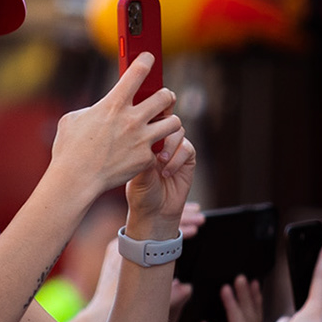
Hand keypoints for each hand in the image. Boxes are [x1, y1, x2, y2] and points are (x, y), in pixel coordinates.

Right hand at [47, 59, 186, 216]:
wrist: (76, 179)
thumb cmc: (70, 149)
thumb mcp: (74, 119)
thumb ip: (93, 109)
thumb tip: (100, 109)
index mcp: (114, 104)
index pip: (138, 72)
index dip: (146, 60)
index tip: (149, 58)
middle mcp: (132, 119)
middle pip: (165, 97)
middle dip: (166, 96)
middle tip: (163, 99)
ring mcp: (142, 140)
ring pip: (174, 123)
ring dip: (170, 121)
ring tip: (164, 123)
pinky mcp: (146, 159)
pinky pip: (159, 150)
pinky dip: (155, 151)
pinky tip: (148, 152)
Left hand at [124, 119, 195, 238]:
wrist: (154, 212)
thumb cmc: (140, 192)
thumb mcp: (134, 170)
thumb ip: (141, 151)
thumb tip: (146, 134)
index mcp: (143, 137)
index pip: (149, 116)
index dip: (150, 109)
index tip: (147, 113)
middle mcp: (160, 139)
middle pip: (166, 117)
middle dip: (164, 121)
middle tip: (157, 131)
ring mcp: (174, 148)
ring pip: (177, 131)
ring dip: (169, 144)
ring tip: (160, 160)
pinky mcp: (187, 158)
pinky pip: (186, 148)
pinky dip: (177, 158)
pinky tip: (167, 172)